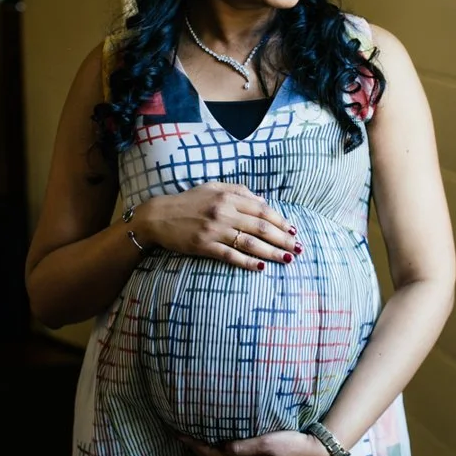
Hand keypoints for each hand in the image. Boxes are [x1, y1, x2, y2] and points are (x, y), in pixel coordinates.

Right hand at [130, 181, 301, 271]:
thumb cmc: (189, 202)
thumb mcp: (214, 188)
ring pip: (250, 243)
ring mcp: (214, 230)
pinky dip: (247, 262)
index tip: (293, 230)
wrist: (158, 216)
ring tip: (287, 259)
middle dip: (282, 239)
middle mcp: (224, 213)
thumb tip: (264, 201)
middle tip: (298, 248)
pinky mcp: (204, 246)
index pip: (263, 210)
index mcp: (228, 197)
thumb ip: (240, 192)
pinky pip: (230, 256)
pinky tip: (261, 267)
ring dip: (271, 252)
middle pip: (261, 227)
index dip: (281, 221)